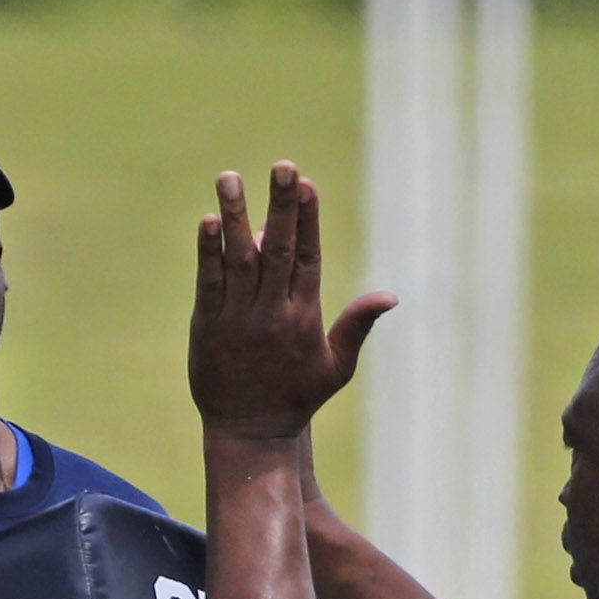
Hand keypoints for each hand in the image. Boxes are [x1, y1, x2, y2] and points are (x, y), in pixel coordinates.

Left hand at [190, 163, 394, 444]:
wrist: (250, 433)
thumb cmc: (296, 398)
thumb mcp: (336, 367)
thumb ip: (357, 326)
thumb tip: (390, 296)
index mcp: (305, 317)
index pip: (309, 258)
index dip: (308, 219)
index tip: (306, 184)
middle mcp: (272, 313)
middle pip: (279, 250)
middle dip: (281, 207)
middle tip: (282, 165)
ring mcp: (238, 319)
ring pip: (239, 260)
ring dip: (235, 217)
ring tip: (229, 177)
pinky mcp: (207, 327)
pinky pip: (208, 284)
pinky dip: (208, 253)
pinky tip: (208, 221)